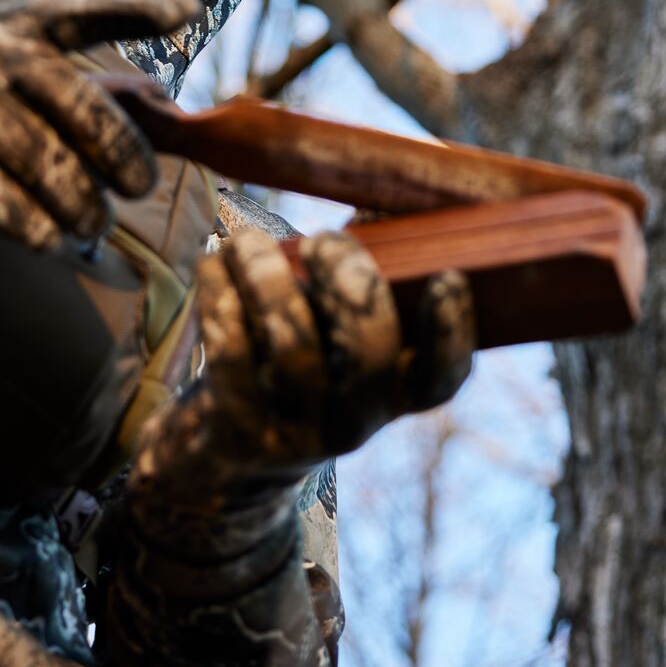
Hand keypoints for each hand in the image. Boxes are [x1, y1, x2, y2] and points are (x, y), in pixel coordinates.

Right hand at [0, 0, 200, 249]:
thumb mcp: (18, 66)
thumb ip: (86, 78)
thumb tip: (167, 108)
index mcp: (18, 23)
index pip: (84, 9)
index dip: (137, 8)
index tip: (189, 13)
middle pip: (85, 110)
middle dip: (126, 160)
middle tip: (138, 188)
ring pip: (52, 171)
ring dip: (85, 211)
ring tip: (93, 225)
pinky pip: (8, 208)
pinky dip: (43, 233)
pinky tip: (55, 241)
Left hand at [130, 227, 475, 501]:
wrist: (228, 457)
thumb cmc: (295, 363)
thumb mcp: (337, 338)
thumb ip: (361, 279)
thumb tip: (373, 209)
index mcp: (394, 392)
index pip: (441, 379)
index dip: (451, 331)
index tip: (445, 276)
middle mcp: (356, 419)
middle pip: (369, 350)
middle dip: (347, 277)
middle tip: (322, 241)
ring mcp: (298, 431)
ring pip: (293, 346)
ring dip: (269, 276)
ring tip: (250, 241)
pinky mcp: (240, 428)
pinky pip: (231, 352)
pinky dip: (220, 295)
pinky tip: (214, 265)